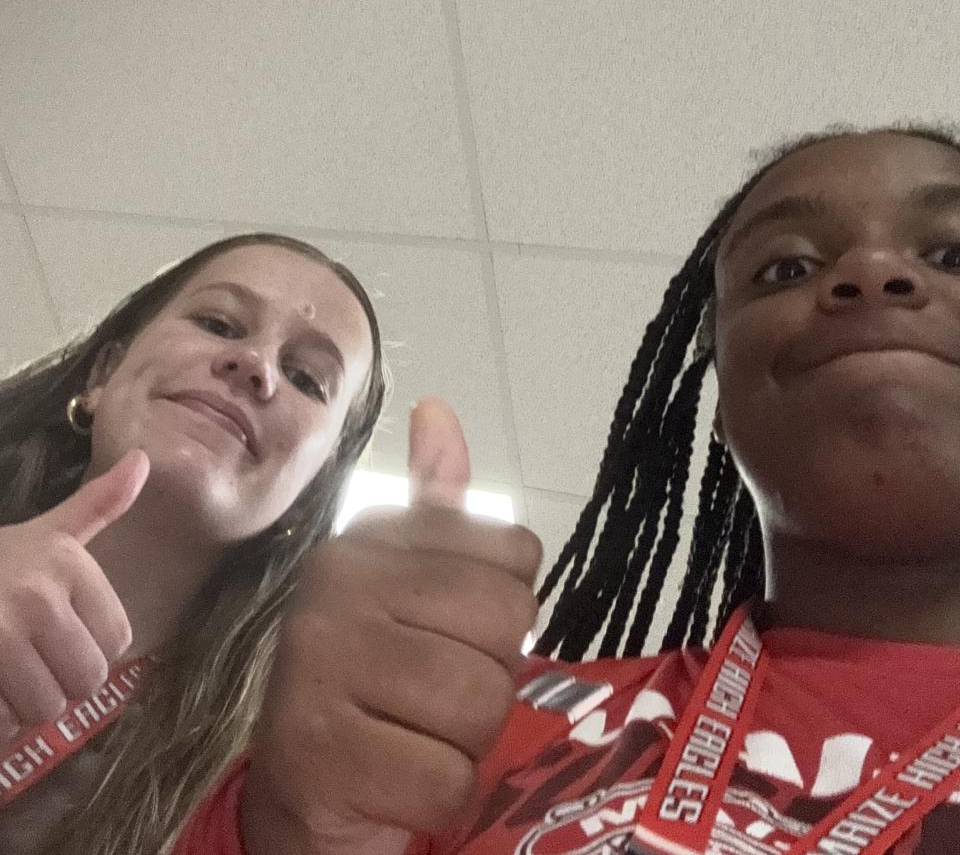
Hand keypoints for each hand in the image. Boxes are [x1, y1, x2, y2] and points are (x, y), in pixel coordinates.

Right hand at [0, 450, 148, 740]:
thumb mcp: (49, 531)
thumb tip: (143, 459)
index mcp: (66, 563)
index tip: (61, 633)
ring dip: (26, 706)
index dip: (91, 647)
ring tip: (7, 673)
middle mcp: (35, 595)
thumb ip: (100, 504)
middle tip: (32, 661)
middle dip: (61, 682)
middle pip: (86, 680)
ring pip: (45, 709)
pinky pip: (5, 725)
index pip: (117, 640)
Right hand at [244, 398, 541, 850]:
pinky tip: (395, 779)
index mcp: (365, 540)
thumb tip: (436, 408)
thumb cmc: (373, 680)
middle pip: (505, 623)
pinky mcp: (324, 756)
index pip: (514, 553)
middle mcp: (335, 587)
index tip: (449, 631)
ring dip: (465, 739)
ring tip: (415, 733)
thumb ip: (435, 508)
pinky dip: (439, 793)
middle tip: (434, 693)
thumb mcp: (405, 585)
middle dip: (489, 675)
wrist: (303, 795)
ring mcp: (321, 667)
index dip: (502, 611)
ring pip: (481, 701)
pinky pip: (448, 778)